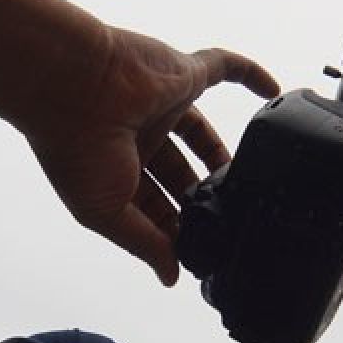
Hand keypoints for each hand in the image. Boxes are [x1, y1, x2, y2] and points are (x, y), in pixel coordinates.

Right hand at [25, 28, 278, 285]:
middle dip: (200, 199)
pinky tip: (270, 91)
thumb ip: (143, 243)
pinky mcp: (181, 73)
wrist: (72, 85)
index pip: (154, 206)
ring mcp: (160, 105)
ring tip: (248, 184)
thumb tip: (170, 276)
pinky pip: (223, 67)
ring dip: (221, 157)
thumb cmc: (75, 147)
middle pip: (179, 174)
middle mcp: (137, 137)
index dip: (176, 228)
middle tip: (226, 222)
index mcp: (114, 171)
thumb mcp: (106, 213)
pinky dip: (248, 75)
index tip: (198, 250)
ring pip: (200, 134)